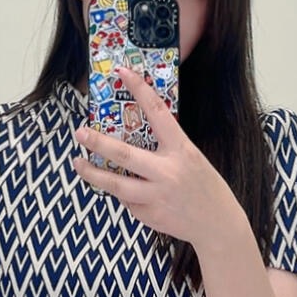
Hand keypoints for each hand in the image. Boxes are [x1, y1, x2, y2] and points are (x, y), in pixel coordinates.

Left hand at [71, 65, 236, 246]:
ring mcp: (157, 196)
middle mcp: (168, 172)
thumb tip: (133, 136)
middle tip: (80, 132)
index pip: (158, 113)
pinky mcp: (149, 216)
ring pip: (116, 184)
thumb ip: (167, 148)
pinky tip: (123, 191)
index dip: (140, 89)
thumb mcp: (192, 159)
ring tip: (78, 163)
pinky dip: (122, 195)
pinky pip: (127, 202)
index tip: (123, 72)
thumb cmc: (204, 186)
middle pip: (125, 155)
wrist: (218, 224)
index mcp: (182, 150)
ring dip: (93, 173)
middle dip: (98, 143)